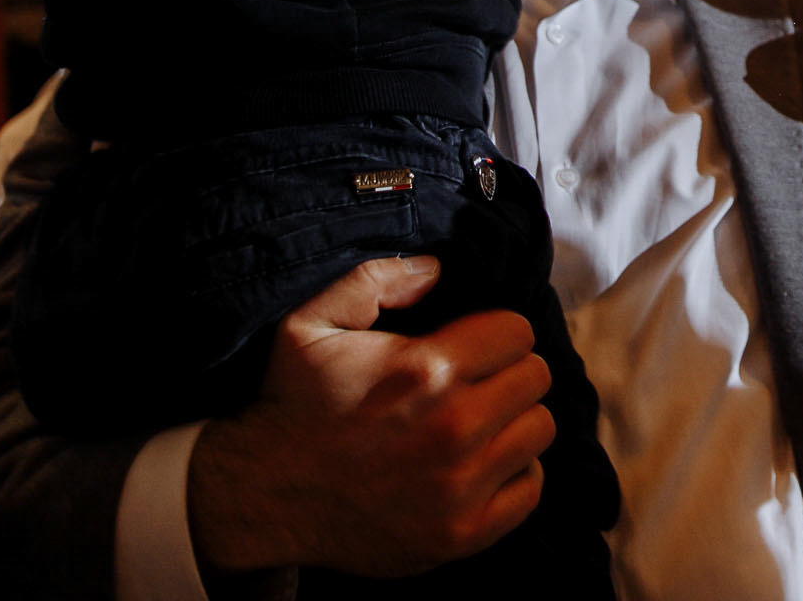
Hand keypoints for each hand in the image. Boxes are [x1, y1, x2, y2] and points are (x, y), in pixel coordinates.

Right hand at [186, 256, 555, 576]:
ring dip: (514, 421)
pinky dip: (514, 474)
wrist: (264, 495)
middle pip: (535, 378)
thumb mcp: (310, 325)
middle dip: (508, 372)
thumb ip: (374, 280)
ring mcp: (461, 486)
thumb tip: (435, 269)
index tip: (476, 346)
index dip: (496, 333)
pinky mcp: (462, 533)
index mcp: (426, 369)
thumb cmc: (292, 406)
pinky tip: (482, 464)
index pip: (517, 332)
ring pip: (538, 429)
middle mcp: (453, 427)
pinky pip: (530, 490)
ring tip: (481, 422)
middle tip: (479, 382)